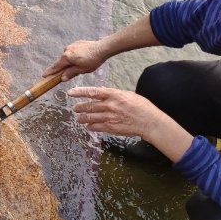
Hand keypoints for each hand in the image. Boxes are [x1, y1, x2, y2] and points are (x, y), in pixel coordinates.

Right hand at [44, 39, 106, 80]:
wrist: (102, 48)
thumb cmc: (93, 60)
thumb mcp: (82, 70)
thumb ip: (71, 73)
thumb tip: (62, 78)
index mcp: (66, 57)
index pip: (56, 66)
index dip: (50, 72)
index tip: (44, 75)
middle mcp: (66, 50)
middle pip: (61, 61)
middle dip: (63, 67)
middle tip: (64, 74)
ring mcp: (71, 45)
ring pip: (67, 56)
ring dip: (70, 61)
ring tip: (79, 65)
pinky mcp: (77, 43)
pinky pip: (72, 51)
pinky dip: (74, 56)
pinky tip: (82, 58)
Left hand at [68, 86, 193, 161]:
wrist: (150, 122)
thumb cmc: (141, 106)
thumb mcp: (128, 94)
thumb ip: (113, 93)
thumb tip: (101, 91)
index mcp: (114, 95)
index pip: (92, 92)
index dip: (80, 92)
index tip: (70, 93)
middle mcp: (110, 105)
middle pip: (89, 105)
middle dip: (79, 107)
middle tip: (75, 108)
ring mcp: (110, 117)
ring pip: (90, 117)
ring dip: (82, 118)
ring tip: (79, 118)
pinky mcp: (111, 127)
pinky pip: (96, 127)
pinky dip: (91, 126)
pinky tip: (88, 126)